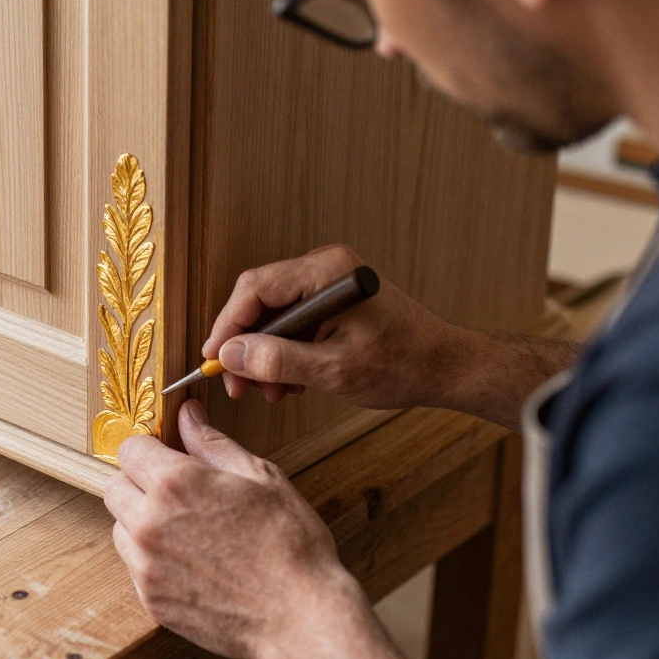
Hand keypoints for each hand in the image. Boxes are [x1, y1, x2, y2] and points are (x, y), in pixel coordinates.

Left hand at [104, 399, 357, 658]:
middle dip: (139, 483)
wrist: (299, 618)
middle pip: (114, 487)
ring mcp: (145, 566)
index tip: (168, 456)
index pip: (129, 449)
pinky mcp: (150, 599)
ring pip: (120, 528)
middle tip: (178, 493)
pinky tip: (194, 562)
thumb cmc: (290, 544)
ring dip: (142, 522)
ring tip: (189, 531)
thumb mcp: (260, 477)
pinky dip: (153, 560)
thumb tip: (187, 414)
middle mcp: (149, 523)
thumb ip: (212, 443)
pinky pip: (135, 567)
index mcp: (175, 484)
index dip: (150, 449)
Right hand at [203, 245, 472, 407]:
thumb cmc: (402, 365)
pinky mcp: (333, 301)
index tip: (213, 360)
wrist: (445, 367)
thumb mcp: (333, 371)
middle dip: (245, 346)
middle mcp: (325, 268)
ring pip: (274, 314)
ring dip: (265, 354)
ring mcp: (329, 283)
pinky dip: (284, 351)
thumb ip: (277, 361)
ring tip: (271, 391)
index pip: (255, 289)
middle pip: (260, 300)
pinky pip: (293, 321)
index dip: (227, 326)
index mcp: (326, 273)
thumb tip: (230, 356)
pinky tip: (290, 381)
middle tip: (239, 386)